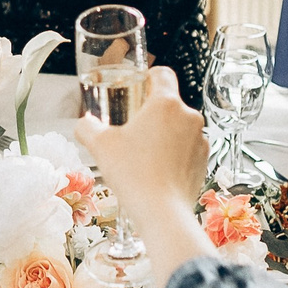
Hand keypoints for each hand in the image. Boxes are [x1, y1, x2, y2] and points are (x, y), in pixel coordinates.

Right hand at [75, 66, 206, 222]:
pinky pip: (188, 149)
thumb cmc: (132, 174)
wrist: (162, 213)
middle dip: (152, 113)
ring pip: (180, 127)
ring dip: (165, 134)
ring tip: (144, 154)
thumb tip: (83, 124)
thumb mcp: (100, 146)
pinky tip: (157, 170)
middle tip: (132, 129)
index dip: (148, 77)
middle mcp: (189, 116)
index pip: (162, 74)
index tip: (137, 88)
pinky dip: (175, 154)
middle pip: (169, 104)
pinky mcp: (204, 161)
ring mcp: (201, 140)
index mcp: (166, 103)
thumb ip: (87, 128)